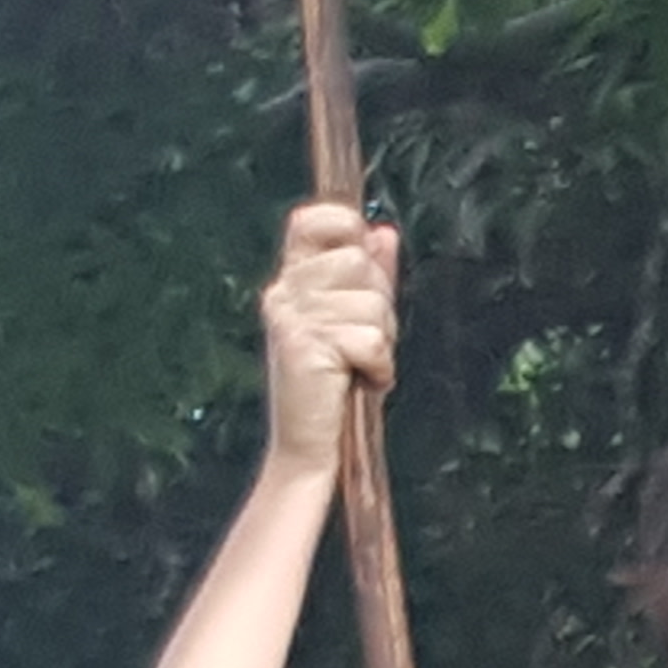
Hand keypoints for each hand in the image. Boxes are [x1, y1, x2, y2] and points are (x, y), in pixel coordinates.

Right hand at [259, 201, 396, 475]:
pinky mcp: (306, 346)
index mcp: (291, 279)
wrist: (308, 449)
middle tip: (362, 343)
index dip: (347, 228)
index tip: (361, 266)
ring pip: (370, 302)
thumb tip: (382, 231)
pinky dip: (380, 367)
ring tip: (359, 366)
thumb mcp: (354, 321)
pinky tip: (362, 381)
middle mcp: (284, 292)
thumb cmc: (334, 387)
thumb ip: (368, 274)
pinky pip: (370, 339)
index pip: (313, 219)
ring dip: (381, 340)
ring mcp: (292, 318)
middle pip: (358, 260)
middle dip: (378, 303)